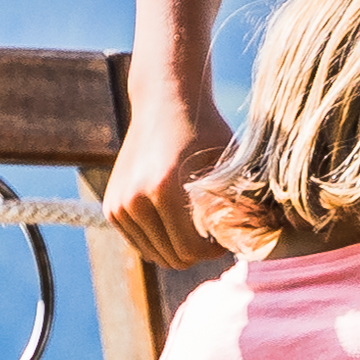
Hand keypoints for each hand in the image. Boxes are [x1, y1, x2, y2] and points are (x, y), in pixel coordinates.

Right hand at [101, 86, 230, 270]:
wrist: (164, 103)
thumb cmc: (204, 133)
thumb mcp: (227, 166)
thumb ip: (236, 205)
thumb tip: (247, 244)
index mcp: (163, 190)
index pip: (189, 250)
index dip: (212, 252)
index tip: (225, 239)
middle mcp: (135, 200)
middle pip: (171, 257)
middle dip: (196, 252)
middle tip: (212, 235)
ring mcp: (118, 205)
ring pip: (154, 254)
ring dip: (176, 247)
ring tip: (194, 227)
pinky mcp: (111, 208)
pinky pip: (140, 244)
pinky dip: (158, 240)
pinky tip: (175, 221)